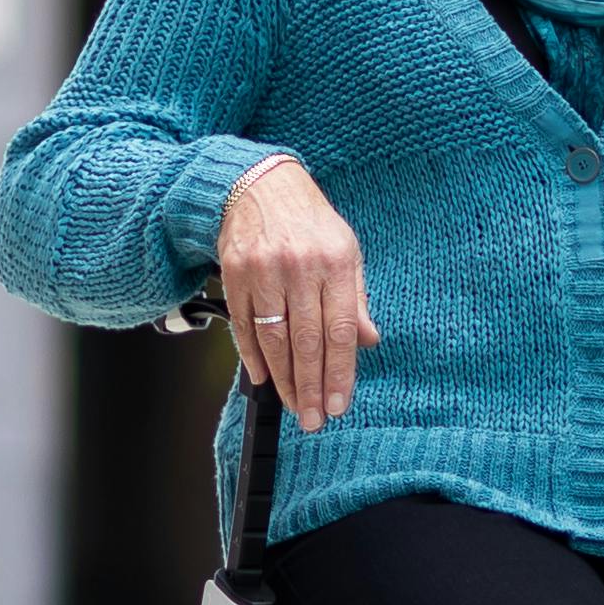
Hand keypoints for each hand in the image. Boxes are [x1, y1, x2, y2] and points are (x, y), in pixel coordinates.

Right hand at [215, 156, 378, 426]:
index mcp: (335, 263)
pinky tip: (264, 378)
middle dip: (311, 386)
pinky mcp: (235, 274)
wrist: (261, 186)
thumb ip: (355, 298)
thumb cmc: (309, 223)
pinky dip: (253, 356)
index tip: (339, 404)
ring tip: (294, 405)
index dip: (340, 372)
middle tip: (314, 419)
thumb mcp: (346, 251)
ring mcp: (265, 272)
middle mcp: (300, 267)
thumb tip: (368, 340)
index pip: (340, 330)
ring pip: (274, 338)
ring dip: (284, 378)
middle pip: (307, 341)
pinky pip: (245, 325)